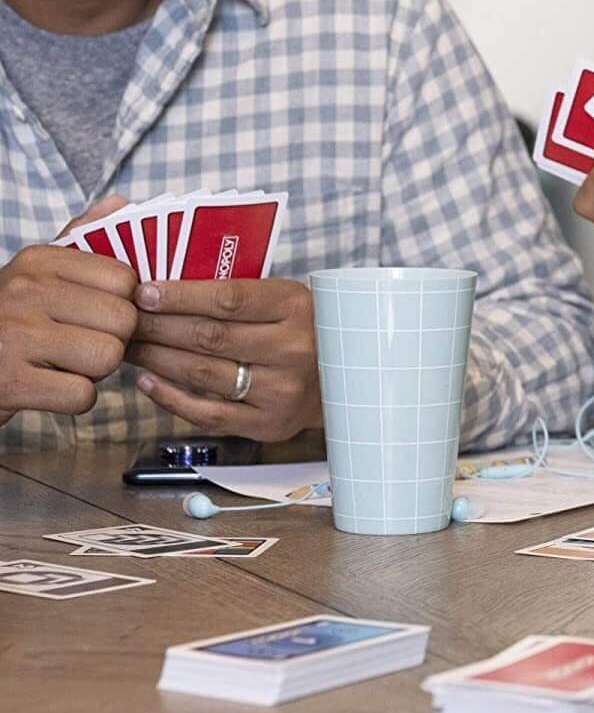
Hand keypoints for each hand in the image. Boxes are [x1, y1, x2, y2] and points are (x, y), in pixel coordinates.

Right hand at [0, 196, 138, 425]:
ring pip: (107, 356)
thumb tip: (121, 202)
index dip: (123, 304)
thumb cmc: (10, 319)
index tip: (97, 313)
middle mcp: (24, 291)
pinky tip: (49, 387)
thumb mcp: (37, 273)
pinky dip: (74, 398)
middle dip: (113, 339)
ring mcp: (14, 337)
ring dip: (95, 370)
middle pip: (124, 320)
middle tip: (81, 343)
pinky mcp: (9, 383)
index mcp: (38, 260)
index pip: (125, 279)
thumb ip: (82, 238)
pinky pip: (83, 395)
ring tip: (63, 363)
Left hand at [127, 277, 319, 440]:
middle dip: (158, 327)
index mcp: (297, 306)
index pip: (229, 299)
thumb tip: (167, 288)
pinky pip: (209, 414)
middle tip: (125, 320)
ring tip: (130, 347)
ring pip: (204, 373)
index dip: (180, 296)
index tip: (144, 292)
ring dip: (157, 359)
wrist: (349, 378)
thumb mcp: (286, 299)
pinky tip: (147, 381)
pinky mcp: (271, 423)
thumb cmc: (303, 330)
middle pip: (210, 336)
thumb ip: (238, 294)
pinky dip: (170, 397)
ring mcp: (283, 389)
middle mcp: (293, 348)